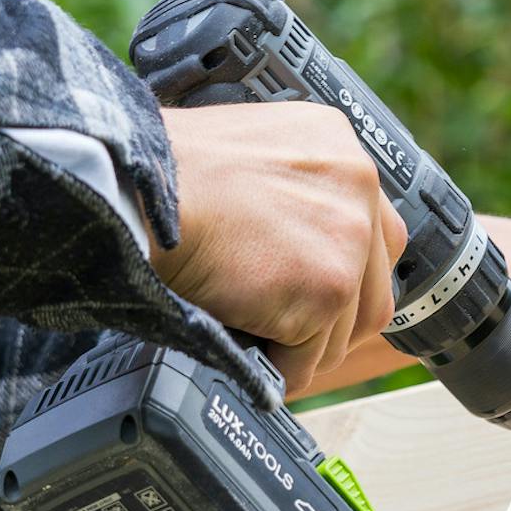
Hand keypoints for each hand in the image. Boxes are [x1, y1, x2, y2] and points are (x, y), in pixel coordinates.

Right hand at [151, 103, 407, 396]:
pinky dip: (275, 368)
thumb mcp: (242, 155)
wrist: (136, 190)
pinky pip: (308, 356)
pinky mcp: (328, 289)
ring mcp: (348, 237)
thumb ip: (284, 191)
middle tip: (287, 334)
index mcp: (334, 142)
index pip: (373, 227)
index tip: (315, 295)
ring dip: (300, 346)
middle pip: (375, 283)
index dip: (343, 272)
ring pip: (345, 327)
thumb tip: (289, 246)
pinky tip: (244, 350)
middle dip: (333, 321)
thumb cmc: (163, 178)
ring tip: (253, 339)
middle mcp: (357, 183)